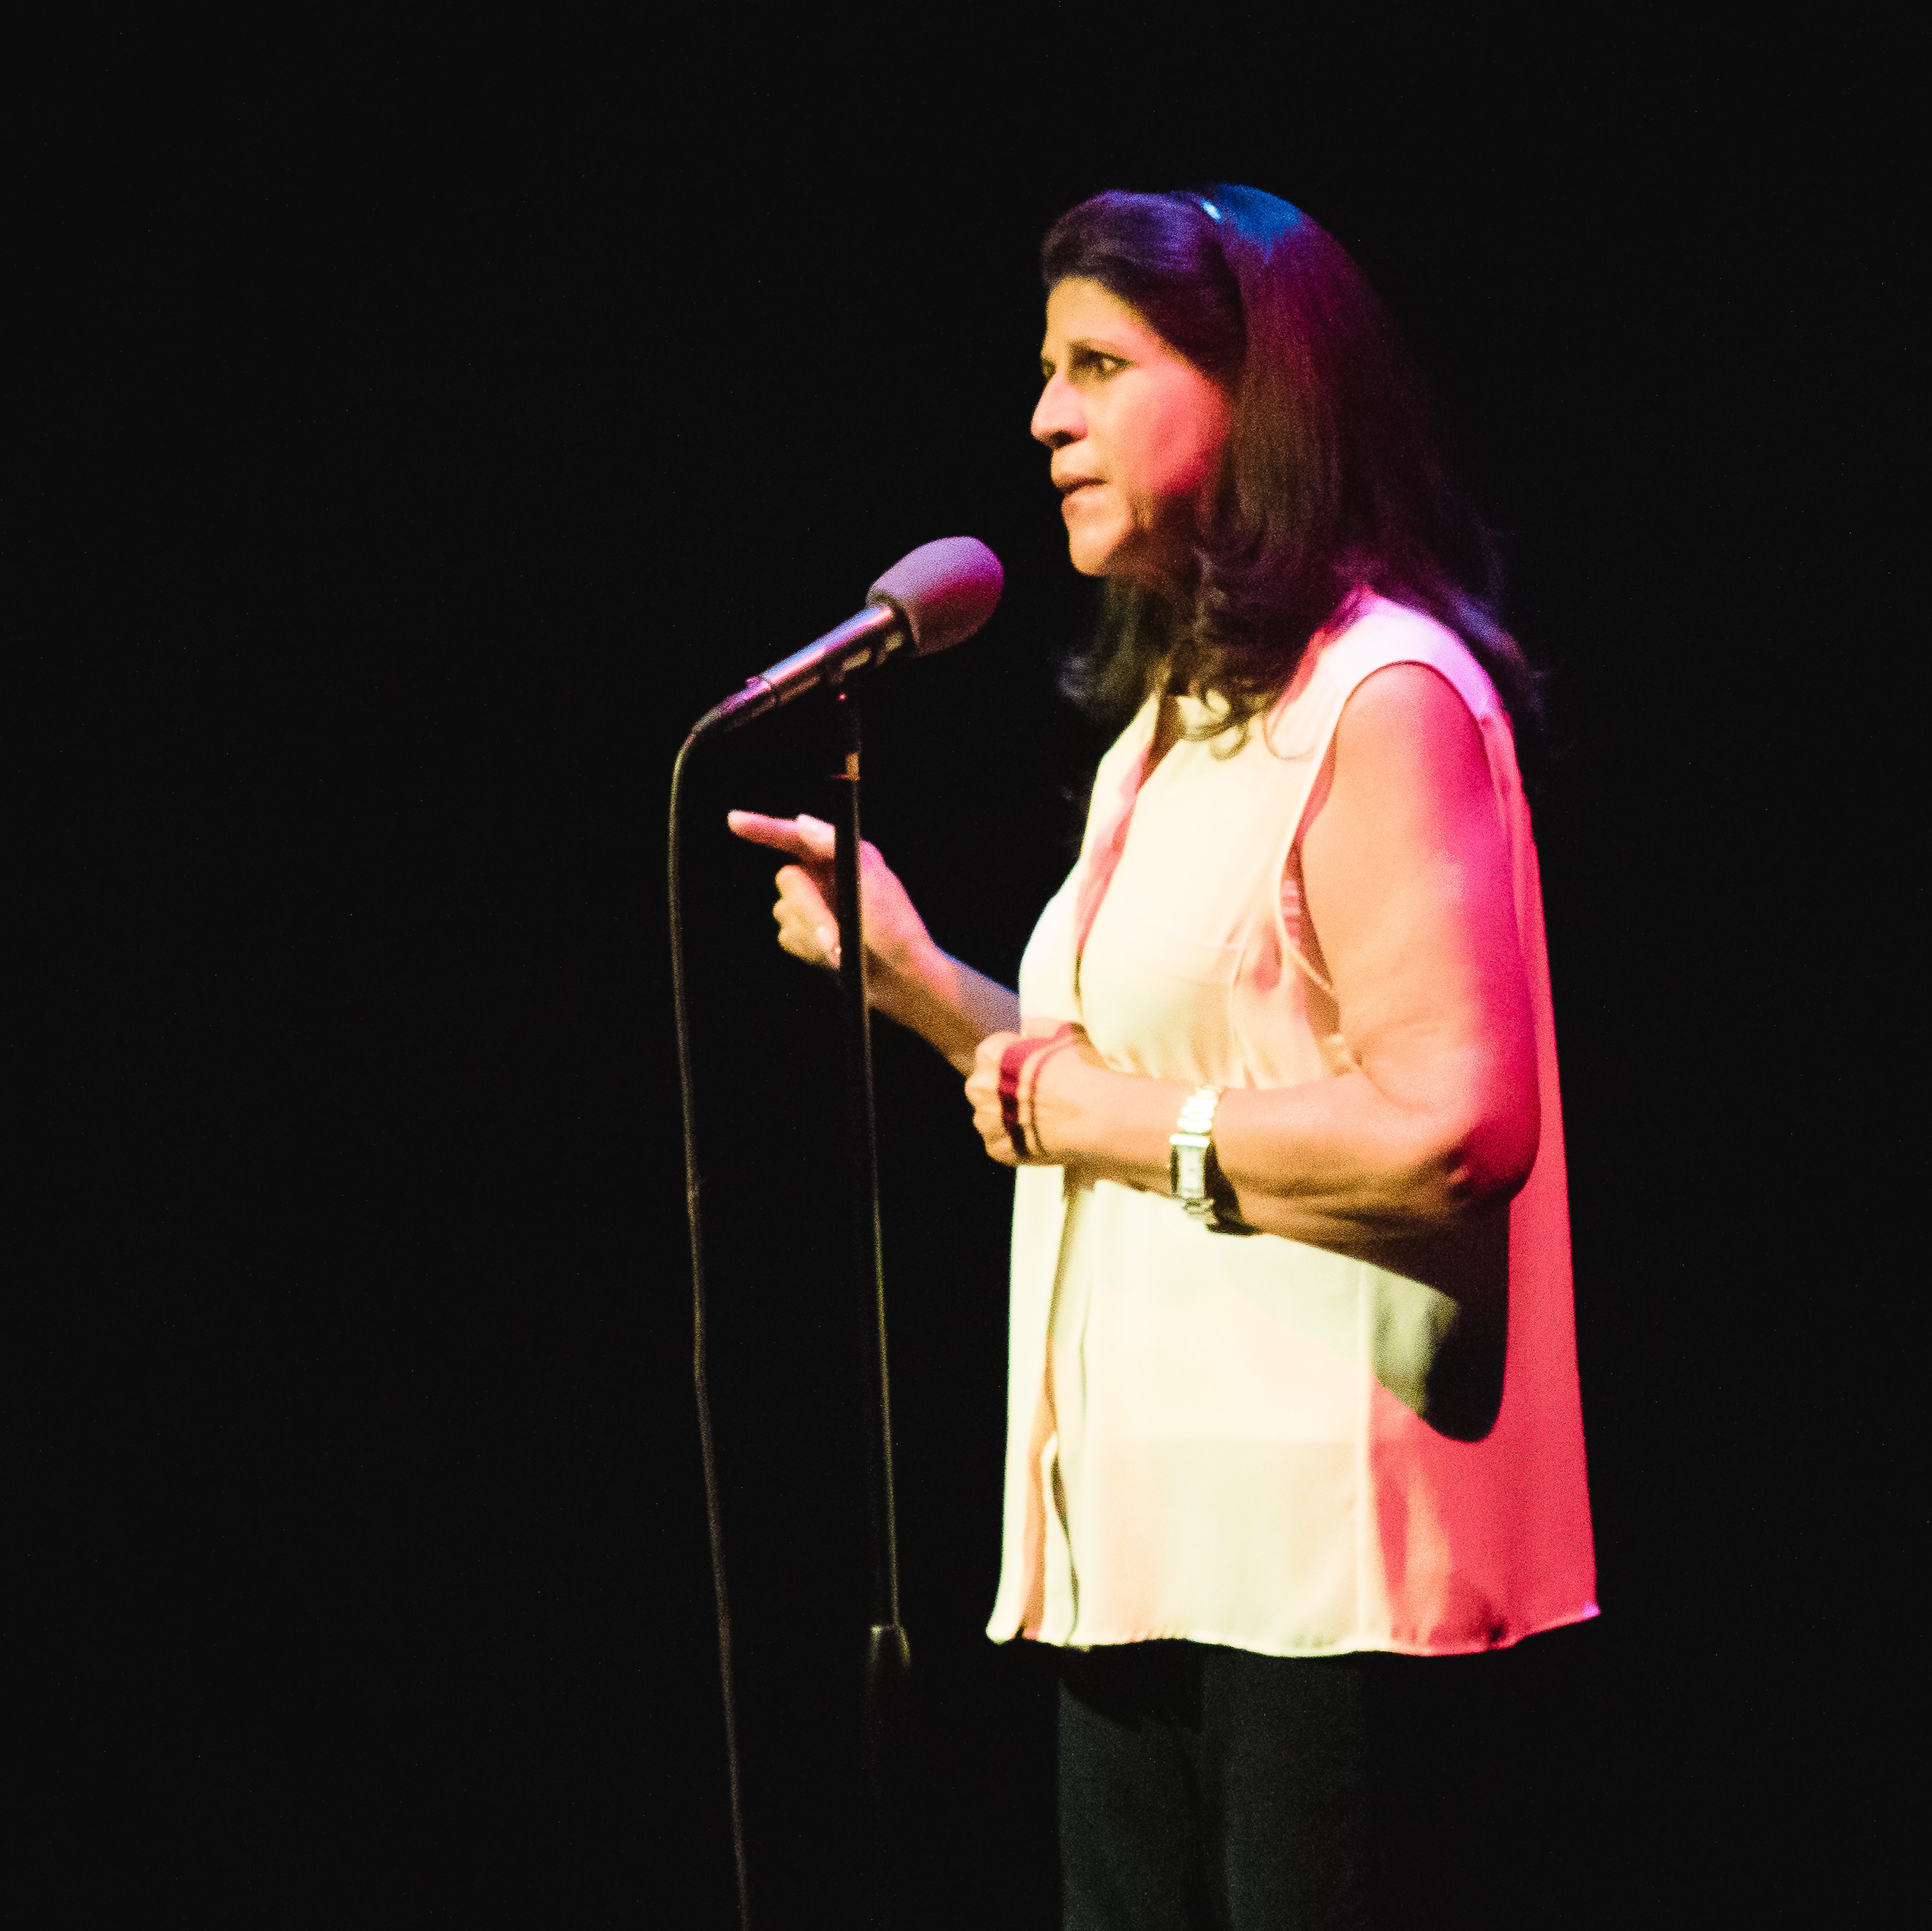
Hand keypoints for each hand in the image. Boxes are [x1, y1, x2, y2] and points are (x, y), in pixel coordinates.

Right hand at [726, 810, 932, 977]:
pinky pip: (786, 936)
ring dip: (811, 933)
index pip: (794, 836)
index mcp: (842, 857)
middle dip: (809, 909)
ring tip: (844, 950)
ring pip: (783, 912)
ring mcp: (814, 908)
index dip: (762, 827)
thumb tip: (802, 823)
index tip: (735, 822)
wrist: (903, 980)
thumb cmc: (898, 931)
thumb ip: (838, 850)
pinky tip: (834, 957)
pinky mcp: (807, 936)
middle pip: (787, 880)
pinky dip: (807, 948)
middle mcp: (824, 878)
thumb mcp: (875, 884)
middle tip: (833, 936)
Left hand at [965, 1026, 1088, 1166]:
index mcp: (990, 1055)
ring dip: (1007, 1116)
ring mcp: (987, 1122)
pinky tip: (1038, 1136)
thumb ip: (1040, 1026)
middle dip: (1005, 1088)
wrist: (1098, 1115)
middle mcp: (979, 1088)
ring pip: (991, 1116)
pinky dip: (1015, 1142)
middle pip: (986, 1085)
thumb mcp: (1065, 1033)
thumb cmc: (1082, 1069)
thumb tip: (1027, 1023)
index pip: (992, 1052)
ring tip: (1039, 1118)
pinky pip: (1001, 1143)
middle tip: (1037, 1095)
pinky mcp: (997, 1149)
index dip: (1015, 1059)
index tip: (1035, 1068)